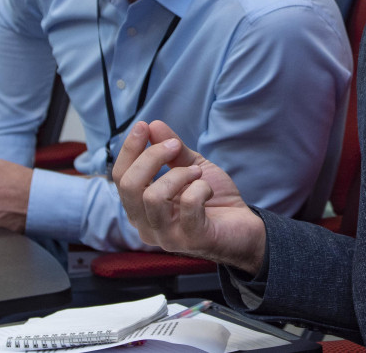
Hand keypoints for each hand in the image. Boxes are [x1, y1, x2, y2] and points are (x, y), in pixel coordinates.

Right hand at [113, 120, 265, 272]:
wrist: (245, 227)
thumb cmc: (214, 199)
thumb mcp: (192, 167)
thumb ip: (172, 149)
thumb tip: (152, 125)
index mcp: (140, 208)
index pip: (121, 178)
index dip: (129, 149)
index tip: (144, 126)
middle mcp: (146, 226)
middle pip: (129, 186)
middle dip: (151, 157)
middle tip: (175, 145)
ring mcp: (167, 237)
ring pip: (153, 197)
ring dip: (178, 175)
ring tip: (197, 173)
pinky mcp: (191, 240)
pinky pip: (188, 205)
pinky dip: (200, 189)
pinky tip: (208, 190)